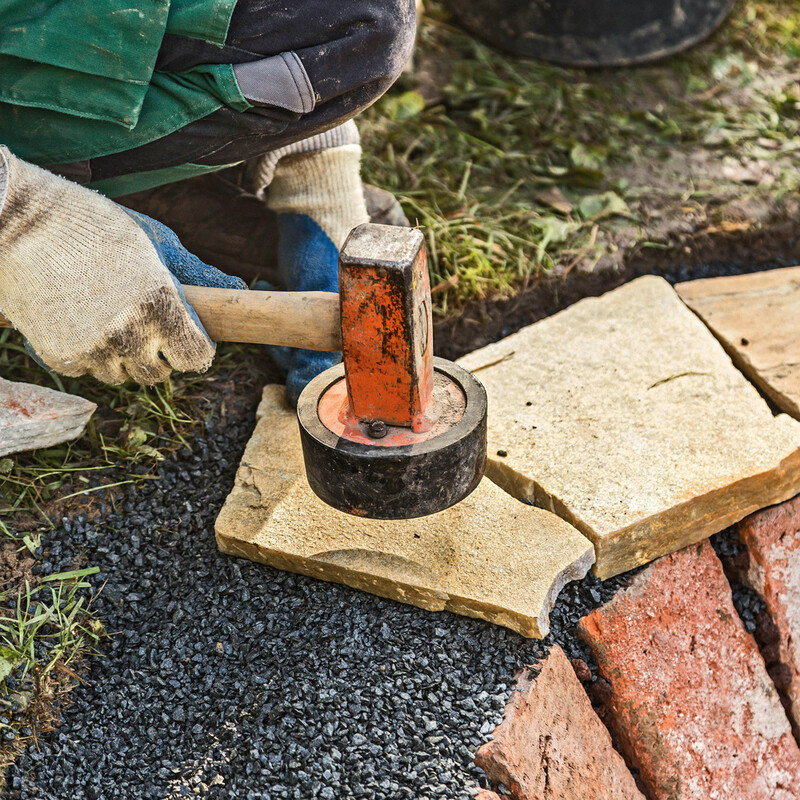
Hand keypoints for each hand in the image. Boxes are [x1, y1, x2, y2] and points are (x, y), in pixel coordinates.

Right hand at [0, 148, 244, 384]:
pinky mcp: (60, 357)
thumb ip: (197, 274)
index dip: (194, 347)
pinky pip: (88, 370)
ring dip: (123, 356)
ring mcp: (93, 349)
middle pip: (158, 374)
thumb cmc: (95, 225)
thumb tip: (239, 291)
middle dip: (158, 354)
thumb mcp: (155, 241)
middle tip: (144, 323)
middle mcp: (129, 334)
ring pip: (123, 376)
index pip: (197, 358)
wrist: (16, 222)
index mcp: (160, 304)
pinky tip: (79, 319)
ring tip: (108, 316)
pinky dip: (88, 353)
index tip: (187, 335)